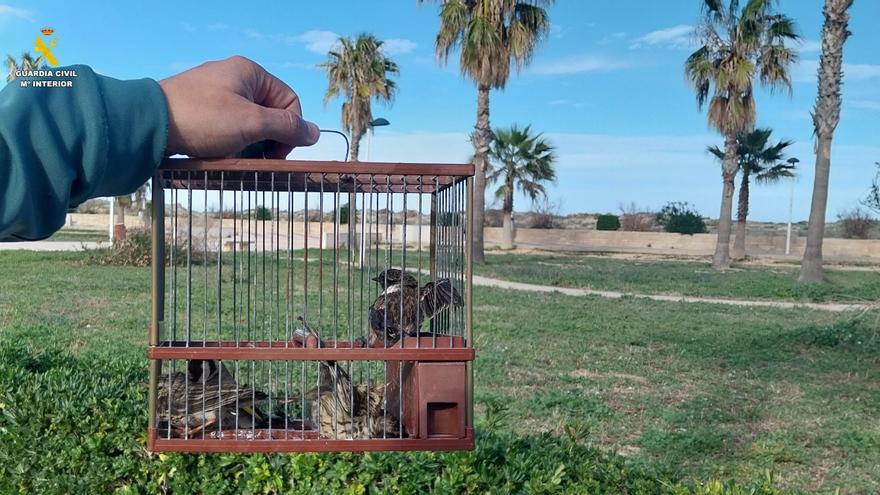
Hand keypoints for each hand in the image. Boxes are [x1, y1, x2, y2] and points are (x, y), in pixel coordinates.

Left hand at [159, 56, 319, 158]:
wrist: (147, 124)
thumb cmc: (201, 118)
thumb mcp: (251, 123)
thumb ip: (286, 127)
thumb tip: (316, 132)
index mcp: (250, 73)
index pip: (290, 102)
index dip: (289, 131)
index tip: (275, 154)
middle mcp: (235, 78)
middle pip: (269, 115)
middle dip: (266, 141)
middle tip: (253, 159)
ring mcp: (216, 93)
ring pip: (249, 125)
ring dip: (247, 145)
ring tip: (231, 157)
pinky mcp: (200, 109)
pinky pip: (228, 129)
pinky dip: (228, 144)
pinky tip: (217, 154)